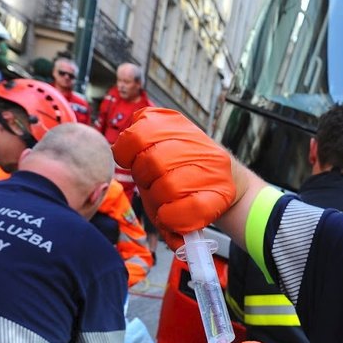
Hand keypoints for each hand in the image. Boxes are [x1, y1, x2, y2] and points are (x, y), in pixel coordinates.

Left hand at [111, 108, 234, 248]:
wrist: (226, 181)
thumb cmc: (181, 170)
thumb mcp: (158, 147)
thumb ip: (136, 145)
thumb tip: (116, 150)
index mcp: (175, 124)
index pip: (139, 133)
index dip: (128, 153)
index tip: (132, 162)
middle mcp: (197, 142)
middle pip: (152, 163)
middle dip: (144, 180)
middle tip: (152, 184)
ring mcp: (212, 168)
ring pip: (169, 187)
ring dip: (159, 201)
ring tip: (164, 201)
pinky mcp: (221, 195)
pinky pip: (188, 209)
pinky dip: (172, 218)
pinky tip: (171, 216)